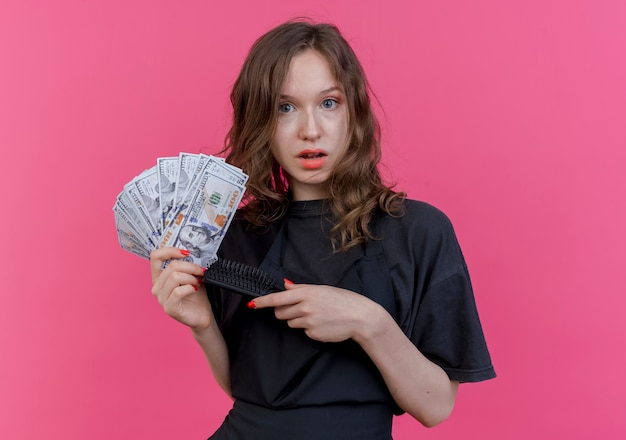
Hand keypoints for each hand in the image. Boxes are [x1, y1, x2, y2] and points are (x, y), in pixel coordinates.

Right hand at [150, 247, 212, 329]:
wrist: (202, 315)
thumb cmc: (196, 296)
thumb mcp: (191, 276)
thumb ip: (186, 265)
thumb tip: (191, 254)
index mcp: (159, 277)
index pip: (155, 256)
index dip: (170, 251)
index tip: (186, 253)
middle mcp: (157, 287)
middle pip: (172, 266)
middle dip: (191, 267)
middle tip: (201, 271)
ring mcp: (162, 298)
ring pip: (175, 277)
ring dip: (191, 277)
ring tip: (198, 282)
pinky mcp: (169, 308)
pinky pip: (178, 291)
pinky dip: (190, 288)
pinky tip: (195, 289)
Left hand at [251, 282, 379, 342]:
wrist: (360, 317)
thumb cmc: (343, 300)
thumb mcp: (321, 289)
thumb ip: (300, 288)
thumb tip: (285, 285)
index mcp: (306, 293)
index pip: (277, 298)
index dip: (262, 302)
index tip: (251, 304)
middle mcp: (305, 307)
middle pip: (280, 313)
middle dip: (284, 312)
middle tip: (298, 309)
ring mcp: (309, 321)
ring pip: (291, 323)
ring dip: (298, 320)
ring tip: (317, 316)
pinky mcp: (313, 334)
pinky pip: (303, 332)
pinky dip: (310, 329)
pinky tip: (323, 324)